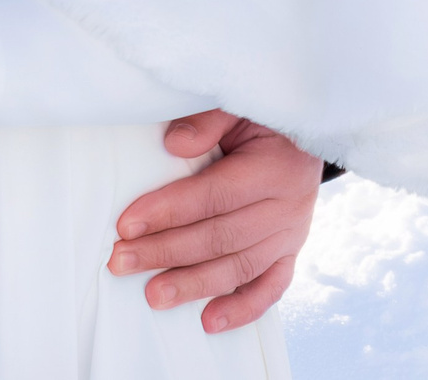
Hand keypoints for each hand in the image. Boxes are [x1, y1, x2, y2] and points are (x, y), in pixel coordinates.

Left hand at [108, 110, 320, 333]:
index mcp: (275, 166)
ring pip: (239, 267)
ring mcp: (292, 234)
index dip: (169, 210)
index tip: (127, 224)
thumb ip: (208, 120)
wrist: (305, 132)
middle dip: (165, 251)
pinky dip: (242, 309)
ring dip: (193, 285)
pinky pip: (270, 288)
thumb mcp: (238, 105)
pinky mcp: (290, 252)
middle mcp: (288, 206)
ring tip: (153, 295)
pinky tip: (208, 322)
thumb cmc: (262, 116)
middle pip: (220, 237)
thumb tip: (173, 144)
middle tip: (122, 262)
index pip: (214, 195)